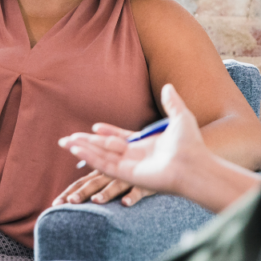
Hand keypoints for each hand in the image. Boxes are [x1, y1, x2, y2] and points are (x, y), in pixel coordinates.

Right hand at [58, 84, 210, 196]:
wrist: (195, 164)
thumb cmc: (191, 145)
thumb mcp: (181, 117)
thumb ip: (172, 102)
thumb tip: (169, 85)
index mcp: (145, 145)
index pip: (120, 139)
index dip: (107, 132)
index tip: (94, 126)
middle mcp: (135, 157)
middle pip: (104, 148)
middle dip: (86, 143)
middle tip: (67, 138)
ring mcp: (130, 166)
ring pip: (101, 156)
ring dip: (83, 149)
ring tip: (65, 143)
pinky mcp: (127, 175)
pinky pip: (105, 165)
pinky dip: (90, 157)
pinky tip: (77, 150)